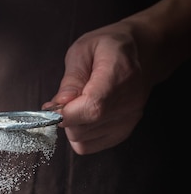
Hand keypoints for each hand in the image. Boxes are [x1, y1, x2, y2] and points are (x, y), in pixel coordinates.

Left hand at [42, 21, 150, 154]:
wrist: (142, 54)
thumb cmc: (110, 48)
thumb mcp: (83, 50)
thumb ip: (71, 79)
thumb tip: (58, 105)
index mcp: (120, 75)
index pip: (92, 108)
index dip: (66, 114)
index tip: (51, 107)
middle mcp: (128, 103)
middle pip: (83, 128)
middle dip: (64, 117)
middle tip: (66, 100)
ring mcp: (128, 121)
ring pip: (82, 141)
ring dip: (71, 126)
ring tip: (77, 105)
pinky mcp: (123, 133)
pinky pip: (89, 146)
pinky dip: (79, 135)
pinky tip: (83, 116)